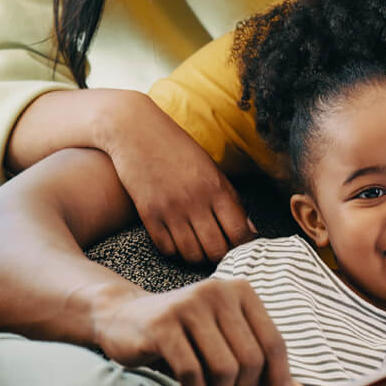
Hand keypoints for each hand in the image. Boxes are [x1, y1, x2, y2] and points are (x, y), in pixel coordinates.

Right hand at [91, 277, 303, 385]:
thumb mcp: (226, 350)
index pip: (275, 344)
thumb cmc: (183, 340)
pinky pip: (192, 373)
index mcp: (241, 292)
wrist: (124, 320)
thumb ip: (264, 372)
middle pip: (251, 360)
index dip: (284, 384)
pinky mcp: (162, 324)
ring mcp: (188, 305)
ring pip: (225, 368)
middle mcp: (217, 292)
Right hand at [101, 92, 254, 263]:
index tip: (239, 245)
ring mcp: (170, 209)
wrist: (134, 130)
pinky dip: (174, 249)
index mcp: (216, 188)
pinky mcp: (148, 214)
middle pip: (216, 250)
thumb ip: (231, 199)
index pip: (239, 233)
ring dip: (197, 255)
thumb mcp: (210, 168)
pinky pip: (167, 249)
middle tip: (217, 248)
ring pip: (191, 254)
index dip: (243, 246)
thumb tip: (251, 230)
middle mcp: (195, 201)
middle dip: (220, 255)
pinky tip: (176, 238)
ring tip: (197, 245)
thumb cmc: (177, 148)